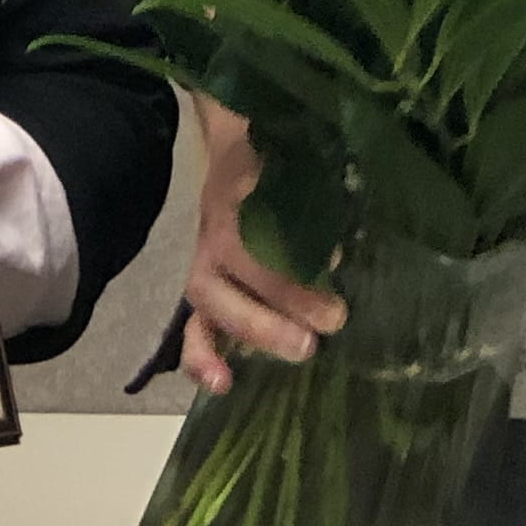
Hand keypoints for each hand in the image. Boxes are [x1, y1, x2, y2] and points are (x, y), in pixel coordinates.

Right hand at [178, 98, 345, 395]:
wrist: (240, 140)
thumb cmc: (283, 162)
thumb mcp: (302, 170)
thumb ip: (317, 210)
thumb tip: (332, 261)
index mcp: (240, 192)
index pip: (256, 239)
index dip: (288, 279)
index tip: (332, 302)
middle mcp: (215, 227)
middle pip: (227, 275)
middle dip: (265, 316)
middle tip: (312, 342)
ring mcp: (204, 256)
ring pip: (206, 301)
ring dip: (233, 339)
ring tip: (255, 372)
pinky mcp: (204, 281)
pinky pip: (193, 321)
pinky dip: (203, 354)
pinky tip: (220, 384)